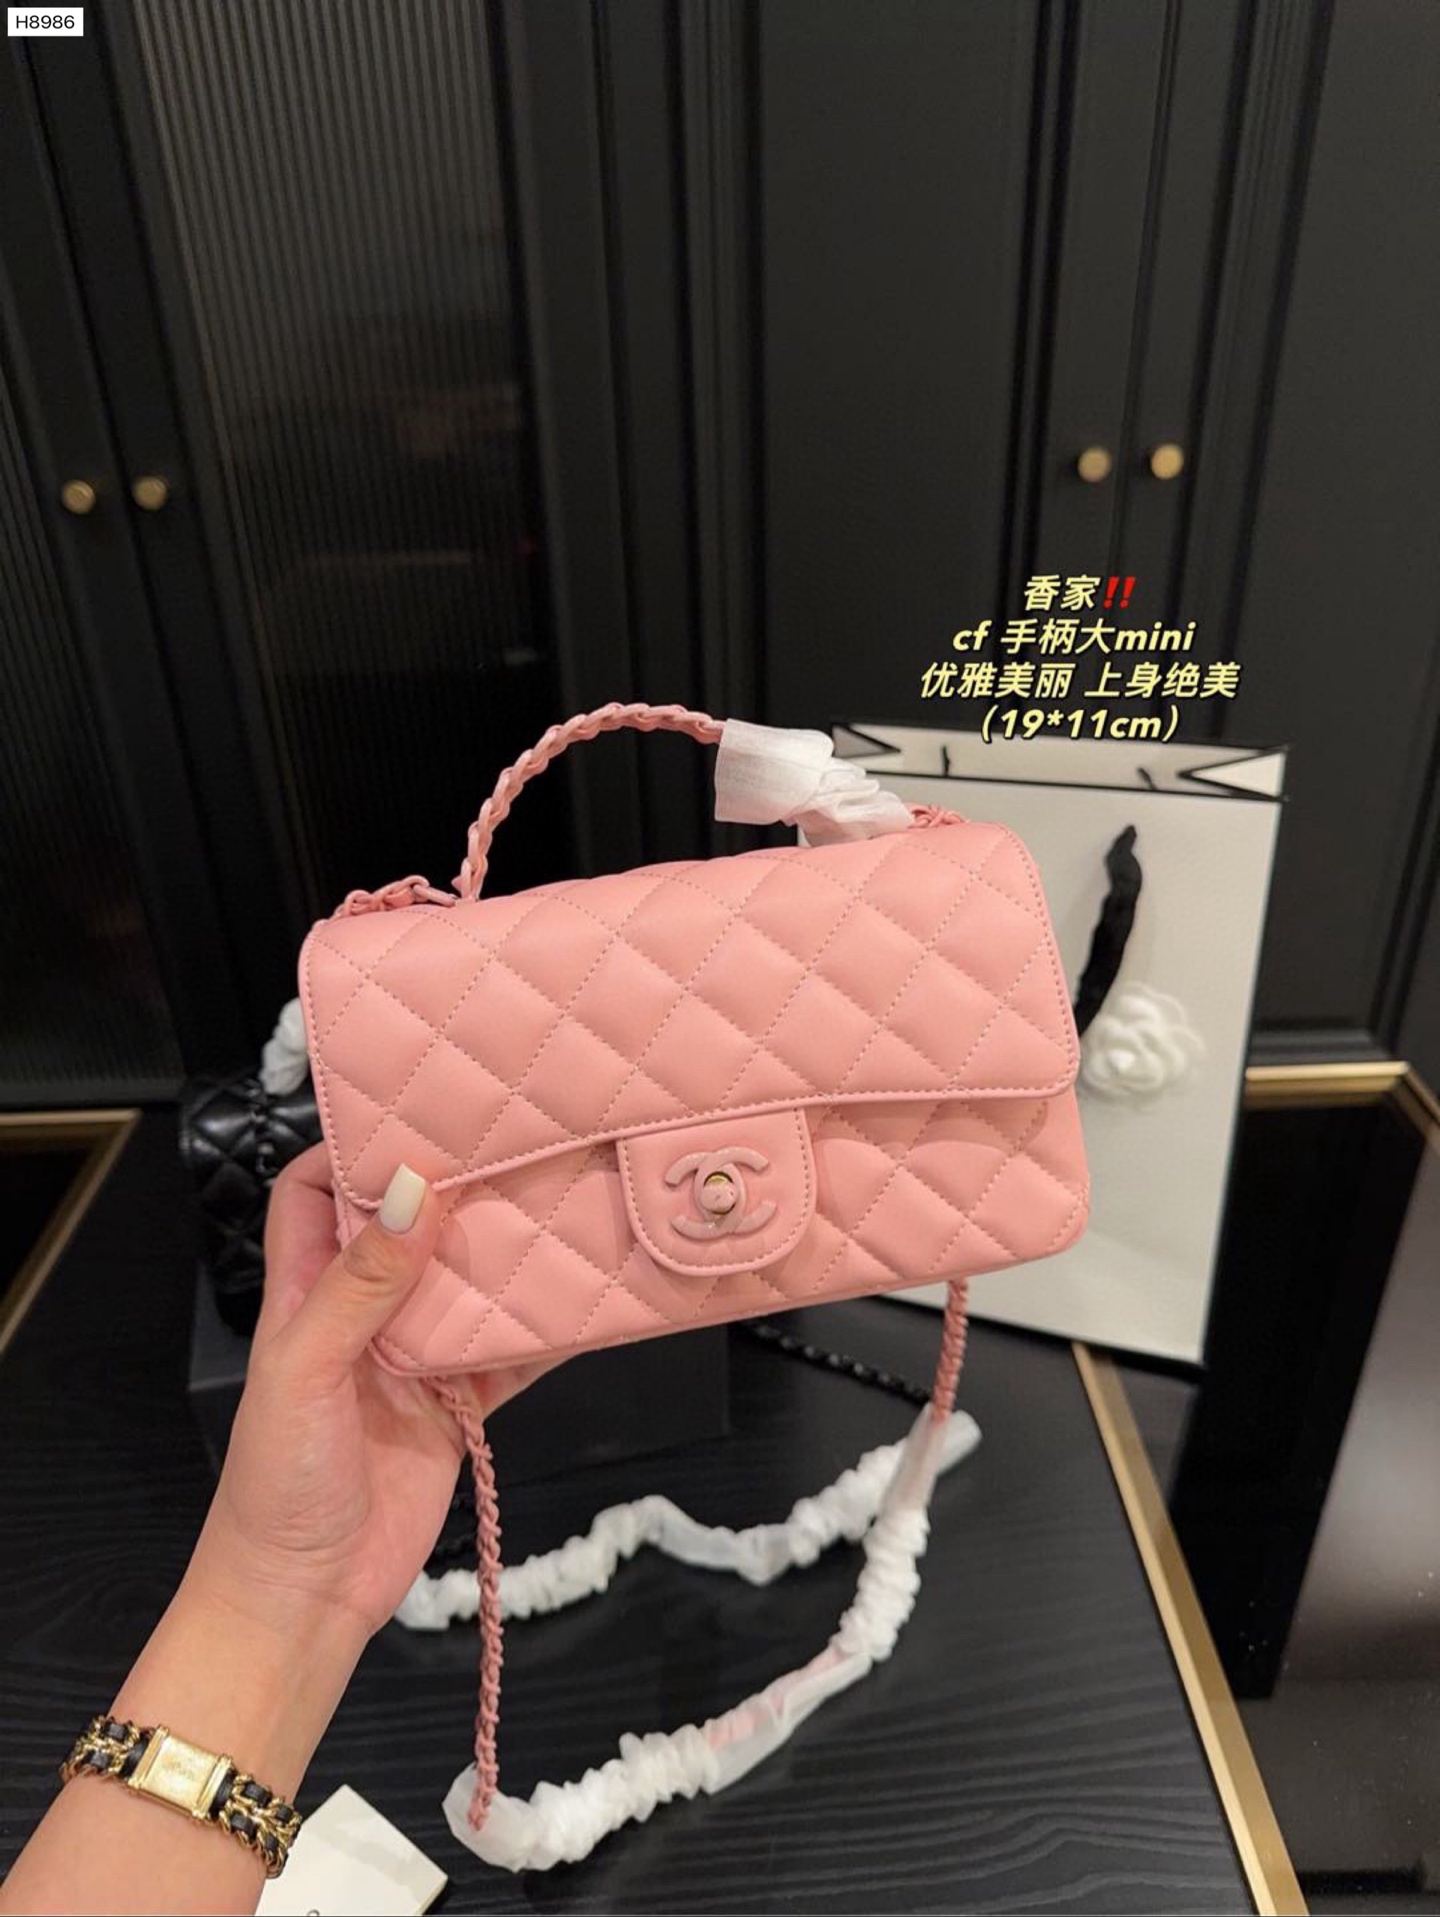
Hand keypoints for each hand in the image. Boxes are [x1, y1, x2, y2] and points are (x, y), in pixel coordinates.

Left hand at [189, 1147, 551, 1644]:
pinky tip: (589, 1301)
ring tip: (564, 1199)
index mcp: (306, 1292)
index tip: (417, 1109)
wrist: (304, 1602)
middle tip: (519, 1141)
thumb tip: (415, 1194)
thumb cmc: (276, 1487)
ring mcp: (415, 1359)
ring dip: (510, 1253)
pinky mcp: (458, 1406)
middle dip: (457, 1187)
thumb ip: (359, 1285)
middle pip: (411, 1227)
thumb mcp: (305, 1371)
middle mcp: (363, 1313)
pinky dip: (547, 1331)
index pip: (318, 1192)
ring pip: (469, 1284)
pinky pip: (510, 1355)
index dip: (355, 1147)